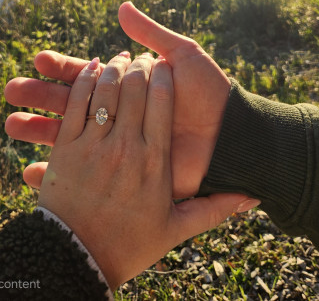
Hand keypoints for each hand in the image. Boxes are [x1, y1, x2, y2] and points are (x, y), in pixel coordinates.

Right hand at [5, 2, 251, 201]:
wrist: (230, 138)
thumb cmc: (208, 94)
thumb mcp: (181, 58)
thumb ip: (150, 33)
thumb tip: (121, 7)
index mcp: (128, 88)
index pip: (87, 76)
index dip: (62, 67)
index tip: (38, 58)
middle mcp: (118, 115)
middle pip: (69, 104)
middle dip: (39, 96)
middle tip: (11, 91)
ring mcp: (118, 144)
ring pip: (68, 136)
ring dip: (38, 130)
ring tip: (10, 124)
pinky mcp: (123, 171)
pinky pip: (83, 170)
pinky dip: (55, 169)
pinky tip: (30, 168)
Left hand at [35, 52, 245, 288]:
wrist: (77, 259)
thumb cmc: (129, 245)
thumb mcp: (176, 229)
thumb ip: (214, 209)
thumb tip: (251, 198)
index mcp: (155, 160)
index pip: (162, 101)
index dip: (163, 75)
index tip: (164, 65)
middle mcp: (126, 147)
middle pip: (135, 88)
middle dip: (140, 65)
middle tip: (141, 58)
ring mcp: (94, 146)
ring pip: (106, 90)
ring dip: (114, 67)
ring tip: (119, 58)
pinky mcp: (67, 148)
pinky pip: (77, 103)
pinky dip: (85, 80)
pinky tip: (92, 68)